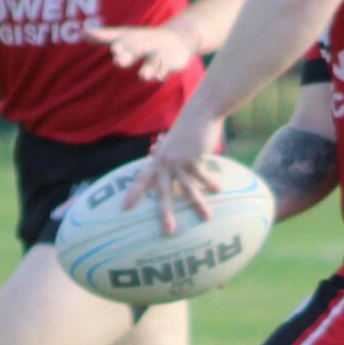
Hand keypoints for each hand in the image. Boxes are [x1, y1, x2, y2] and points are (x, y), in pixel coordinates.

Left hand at [84, 21, 199, 82]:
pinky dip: (163, 71)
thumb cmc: (144, 39)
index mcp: (133, 38)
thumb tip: (82, 33)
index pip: (125, 40)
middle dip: (130, 53)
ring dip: (149, 67)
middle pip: (138, 49)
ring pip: (153, 60)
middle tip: (119, 59)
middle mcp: (146, 44)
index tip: (114, 48)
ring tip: (143, 76)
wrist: (179, 37)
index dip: (121, 45)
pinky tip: (159, 77)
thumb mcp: (125, 36)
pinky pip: (167, 67)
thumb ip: (104, 36)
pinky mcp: (171, 62)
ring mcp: (159, 53)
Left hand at [120, 116, 222, 234]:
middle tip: (168, 232)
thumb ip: (162, 149)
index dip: (133, 193)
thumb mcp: (171, 140)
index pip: (142, 180)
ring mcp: (178, 162)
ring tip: (207, 218)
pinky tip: (218, 189)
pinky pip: (202, 176)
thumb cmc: (186, 127)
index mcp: (157, 161)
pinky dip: (211, 183)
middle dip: (165, 213)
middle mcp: (164, 163)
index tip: (124, 208)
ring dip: (198, 205)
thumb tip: (152, 150)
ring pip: (188, 189)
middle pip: (162, 192)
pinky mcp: (193, 158)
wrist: (201, 112)